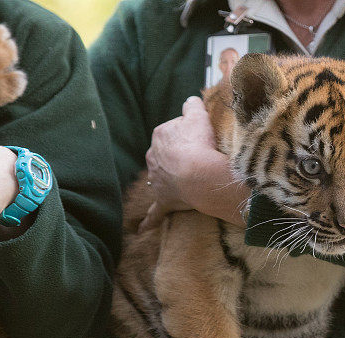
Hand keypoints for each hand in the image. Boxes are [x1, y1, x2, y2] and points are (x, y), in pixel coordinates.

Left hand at [140, 96, 247, 230]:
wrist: (198, 173)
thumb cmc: (199, 143)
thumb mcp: (197, 114)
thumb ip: (192, 105)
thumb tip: (190, 101)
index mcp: (159, 136)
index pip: (173, 131)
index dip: (189, 135)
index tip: (201, 139)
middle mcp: (153, 157)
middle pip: (166, 155)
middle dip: (177, 157)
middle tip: (198, 158)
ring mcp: (157, 180)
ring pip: (161, 178)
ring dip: (169, 181)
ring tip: (185, 183)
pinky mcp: (163, 200)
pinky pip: (155, 212)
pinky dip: (149, 221)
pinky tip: (143, 229)